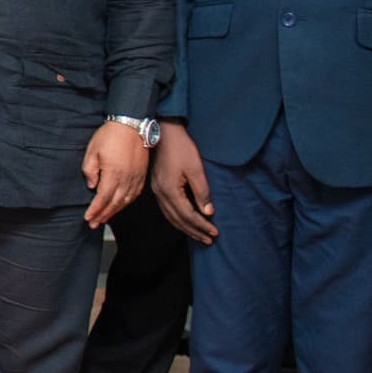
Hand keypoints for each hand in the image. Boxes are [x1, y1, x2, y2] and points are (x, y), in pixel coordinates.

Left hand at [82, 121, 149, 228]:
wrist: (132, 124)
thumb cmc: (110, 135)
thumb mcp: (92, 151)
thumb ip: (90, 171)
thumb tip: (92, 186)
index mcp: (113, 174)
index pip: (102, 198)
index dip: (95, 210)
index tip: (88, 218)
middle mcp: (127, 179)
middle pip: (114, 203)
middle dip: (103, 215)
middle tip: (93, 224)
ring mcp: (136, 178)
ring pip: (125, 201)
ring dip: (114, 211)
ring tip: (104, 219)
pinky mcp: (142, 175)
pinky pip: (134, 194)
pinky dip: (126, 203)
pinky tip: (120, 206)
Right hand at [150, 121, 216, 244]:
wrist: (163, 133)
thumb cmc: (180, 148)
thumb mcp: (195, 169)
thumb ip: (202, 192)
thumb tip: (207, 212)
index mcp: (170, 191)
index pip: (187, 215)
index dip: (201, 226)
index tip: (214, 233)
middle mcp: (160, 194)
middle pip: (178, 220)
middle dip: (194, 231)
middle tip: (209, 240)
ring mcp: (157, 191)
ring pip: (171, 217)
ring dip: (185, 228)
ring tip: (198, 235)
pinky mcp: (157, 187)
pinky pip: (166, 210)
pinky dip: (177, 219)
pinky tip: (184, 221)